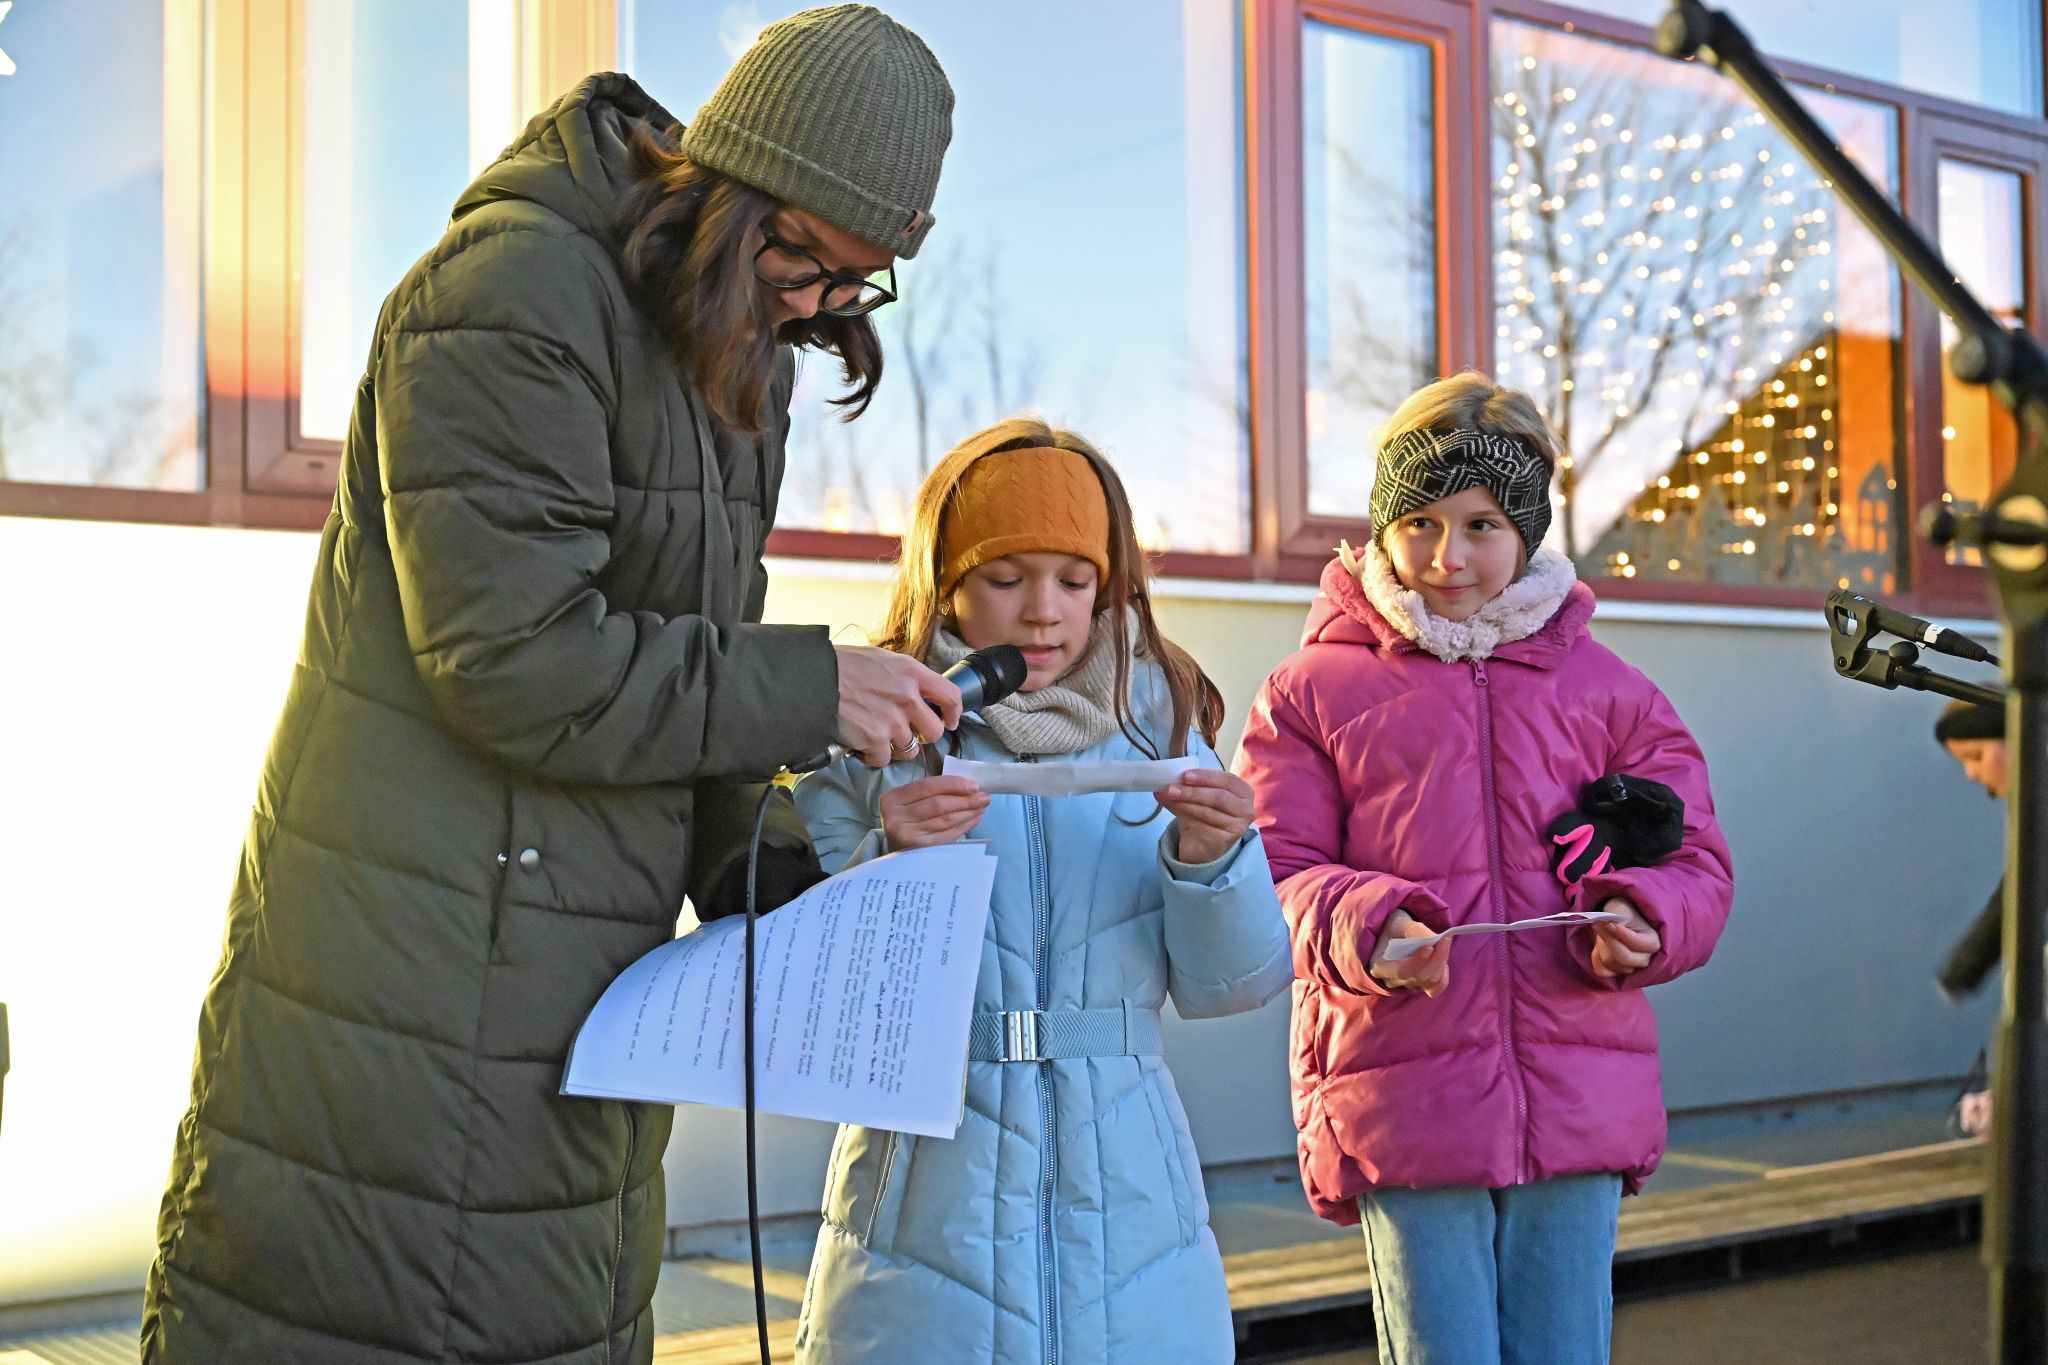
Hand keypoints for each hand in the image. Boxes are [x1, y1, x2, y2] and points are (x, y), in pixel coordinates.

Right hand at [833, 646, 962, 768]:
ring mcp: (892, 721)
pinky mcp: (875, 740)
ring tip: (877, 736)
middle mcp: (907, 698)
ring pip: (910, 749)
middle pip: (935, 732)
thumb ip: (905, 677)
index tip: (950, 721)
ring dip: (895, 747)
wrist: (814, 679)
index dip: (954, 712)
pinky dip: (873, 756)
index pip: (950, 695)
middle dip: (923, 736)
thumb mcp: (882, 660)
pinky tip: (861, 743)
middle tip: (908, 733)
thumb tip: (917, 692)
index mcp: (912, 673)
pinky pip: (884, 759)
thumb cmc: (843, 665)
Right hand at [879, 776, 988, 850]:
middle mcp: (896, 818)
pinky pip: (947, 835)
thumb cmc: (907, 820)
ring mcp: (907, 836)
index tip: (974, 785)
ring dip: (968, 812)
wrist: (895, 852)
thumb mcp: (910, 803)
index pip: (926, 786)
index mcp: (892, 799)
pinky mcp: (920, 851)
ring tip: (982, 806)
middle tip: (984, 797)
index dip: (952, 784)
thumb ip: (932, 792)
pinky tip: (974, 819)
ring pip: (945, 820)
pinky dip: (964, 826)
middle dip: (965, 800)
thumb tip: (968, 786)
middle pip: (938, 804)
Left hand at [1159, 769, 1254, 865]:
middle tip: (1170, 788)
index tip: (1185, 775)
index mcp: (1244, 792)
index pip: (1228, 780)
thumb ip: (1186, 788)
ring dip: (1185, 803)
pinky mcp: (1225, 841)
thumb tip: (1164, 782)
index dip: (1206, 776)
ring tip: (1167, 796)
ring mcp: (1238, 827)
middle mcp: (1246, 809)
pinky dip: (1185, 817)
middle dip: (1192, 791)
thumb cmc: (1204, 815)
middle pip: (1219, 797)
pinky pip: (1202, 826)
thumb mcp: (1198, 797)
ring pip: (1208, 811)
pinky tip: (1174, 811)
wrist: (1203, 845)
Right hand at [1368, 910, 1451, 996]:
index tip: (1429, 946)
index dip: (1417, 962)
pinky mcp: (1420, 986)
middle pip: (1418, 976)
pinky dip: (1443, 977)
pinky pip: (1435, 989)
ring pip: (1429, 980)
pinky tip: (1444, 962)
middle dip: (1435, 958)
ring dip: (1441, 961)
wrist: (1395, 933)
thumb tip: (1433, 939)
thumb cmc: (1394, 928)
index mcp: (1380, 966)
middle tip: (1445, 938)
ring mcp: (1407, 985)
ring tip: (1444, 942)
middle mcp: (1392, 980)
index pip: (1400, 972)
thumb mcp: (1398, 923)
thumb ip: (1413, 931)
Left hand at [1589, 898, 1661, 977]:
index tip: (1611, 922)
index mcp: (1652, 942)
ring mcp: (1630, 967)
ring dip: (1601, 947)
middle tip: (1598, 924)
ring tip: (1599, 931)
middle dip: (1608, 940)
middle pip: (1624, 958)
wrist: (1613, 919)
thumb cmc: (1621, 912)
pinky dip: (1596, 958)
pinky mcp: (1615, 971)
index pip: (1639, 945)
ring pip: (1611, 964)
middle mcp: (1644, 958)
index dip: (1623, 935)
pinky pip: (1602, 971)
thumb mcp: (1621, 908)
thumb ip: (1617, 916)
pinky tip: (1596, 947)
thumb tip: (1608, 924)